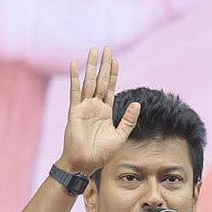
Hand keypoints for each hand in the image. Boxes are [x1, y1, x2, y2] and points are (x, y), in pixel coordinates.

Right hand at [59, 47, 139, 173]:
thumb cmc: (101, 153)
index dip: (113, 74)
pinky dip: (75, 78)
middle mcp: (94, 106)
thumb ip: (128, 120)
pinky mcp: (74, 111)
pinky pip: (75, 91)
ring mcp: (84, 107)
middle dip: (104, 65)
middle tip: (106, 48)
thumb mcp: (120, 136)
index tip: (116, 60)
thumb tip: (136, 103)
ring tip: (93, 50)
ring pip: (88, 82)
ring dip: (91, 66)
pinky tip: (75, 64)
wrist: (84, 163)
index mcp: (105, 111)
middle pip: (100, 80)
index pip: (110, 88)